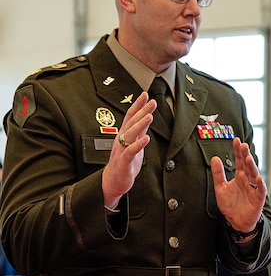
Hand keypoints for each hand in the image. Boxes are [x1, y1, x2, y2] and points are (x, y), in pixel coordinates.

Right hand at [102, 92, 155, 207]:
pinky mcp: (123, 162)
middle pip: (131, 122)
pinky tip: (146, 138)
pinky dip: (138, 145)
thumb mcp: (134, 143)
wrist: (113, 181)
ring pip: (130, 135)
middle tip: (151, 102)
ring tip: (149, 116)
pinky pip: (130, 152)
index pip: (130, 116)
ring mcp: (121, 150)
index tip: (145, 94)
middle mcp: (121, 140)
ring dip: (140, 125)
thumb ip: (140, 130)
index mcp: (124, 134)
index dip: (137, 105)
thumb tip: (147, 116)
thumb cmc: (125, 161)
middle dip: (141, 111)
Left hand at [211, 137, 265, 231]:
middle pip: (248, 164)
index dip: (238, 151)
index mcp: (240, 176)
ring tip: (248, 158)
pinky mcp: (258, 198)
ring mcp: (254, 188)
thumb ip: (218, 173)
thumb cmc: (230, 205)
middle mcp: (247, 179)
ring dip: (252, 166)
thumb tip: (214, 158)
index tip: (236, 140)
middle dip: (246, 154)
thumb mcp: (220, 188)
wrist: (236, 222)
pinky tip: (257, 177)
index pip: (239, 160)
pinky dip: (260, 183)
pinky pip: (260, 189)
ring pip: (254, 174)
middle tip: (243, 145)